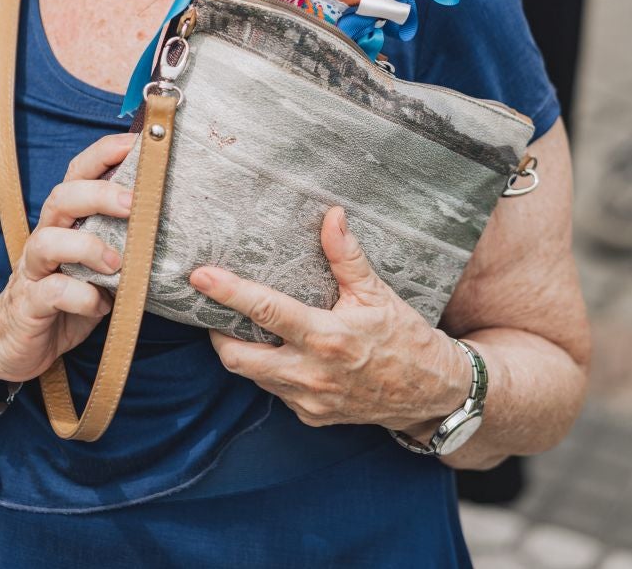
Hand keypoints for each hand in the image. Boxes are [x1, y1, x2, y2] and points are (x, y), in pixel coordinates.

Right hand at [0, 132, 135, 385]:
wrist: (14, 344)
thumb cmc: (66, 297)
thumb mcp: (98, 264)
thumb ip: (122, 242)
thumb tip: (169, 219)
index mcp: (65, 219)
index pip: (78, 173)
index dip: (104, 153)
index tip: (138, 143)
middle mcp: (46, 235)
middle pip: (61, 197)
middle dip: (98, 193)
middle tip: (134, 203)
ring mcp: (33, 269)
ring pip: (47, 240)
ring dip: (87, 247)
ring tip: (117, 264)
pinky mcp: (29, 303)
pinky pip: (52, 292)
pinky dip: (81, 297)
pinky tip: (100, 306)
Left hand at [189, 207, 470, 434]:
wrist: (432, 394)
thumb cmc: (404, 338)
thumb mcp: (377, 293)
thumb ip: (346, 256)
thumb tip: (331, 215)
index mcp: (326, 337)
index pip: (264, 310)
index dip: (227, 292)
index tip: (199, 276)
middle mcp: (311, 374)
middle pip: (238, 358)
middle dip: (217, 334)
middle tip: (213, 309)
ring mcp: (309, 400)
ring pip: (254, 377)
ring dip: (243, 352)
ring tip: (242, 325)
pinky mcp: (312, 416)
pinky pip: (277, 392)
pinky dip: (271, 371)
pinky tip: (281, 351)